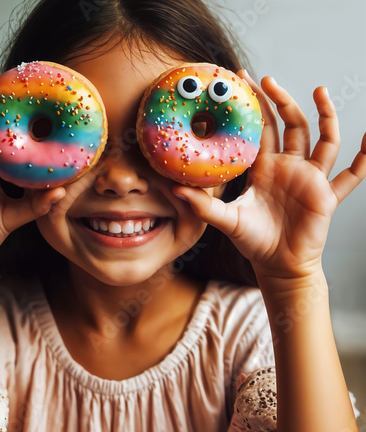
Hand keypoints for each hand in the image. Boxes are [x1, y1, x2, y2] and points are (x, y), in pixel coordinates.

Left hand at [173, 72, 365, 279]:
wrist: (277, 264)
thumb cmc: (252, 240)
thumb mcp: (225, 219)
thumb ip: (203, 204)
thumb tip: (174, 190)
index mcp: (265, 169)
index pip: (262, 130)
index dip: (255, 107)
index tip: (244, 82)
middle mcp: (289, 168)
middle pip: (291, 125)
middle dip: (282, 101)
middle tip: (268, 79)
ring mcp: (310, 179)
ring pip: (324, 140)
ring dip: (325, 116)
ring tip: (320, 92)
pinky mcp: (327, 195)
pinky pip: (351, 175)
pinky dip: (363, 160)